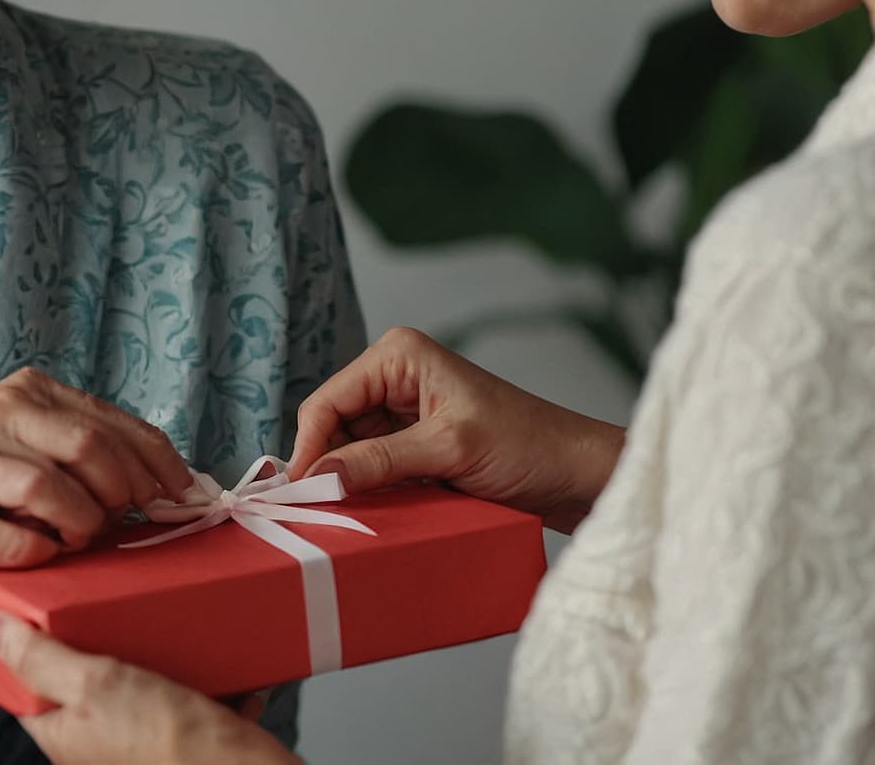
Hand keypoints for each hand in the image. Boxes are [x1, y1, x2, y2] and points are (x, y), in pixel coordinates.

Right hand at [0, 367, 193, 600]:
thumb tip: (153, 474)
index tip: (183, 489)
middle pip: (88, 447)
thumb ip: (68, 443)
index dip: (156, 457)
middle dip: (124, 490)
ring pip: (55, 491)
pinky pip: (19, 540)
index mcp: (17, 392)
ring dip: (82, 524)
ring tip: (76, 537)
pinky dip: (41, 553)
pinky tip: (37, 551)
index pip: (107, 418)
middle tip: (126, 518)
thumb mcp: (8, 441)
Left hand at [0, 613, 299, 764]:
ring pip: (143, 679)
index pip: (31, 683)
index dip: (33, 641)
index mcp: (66, 735)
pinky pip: (192, 690)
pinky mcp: (190, 730)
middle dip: (106, 637)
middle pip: (90, 676)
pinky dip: (204, 671)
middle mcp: (102, 741)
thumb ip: (41, 656)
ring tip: (163, 619)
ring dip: (158, 650)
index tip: (43, 603)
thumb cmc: (166, 744)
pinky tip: (209, 651)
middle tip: (112, 602)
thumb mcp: (93, 685)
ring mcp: (146, 737)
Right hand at [285, 327, 624, 531]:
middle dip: (327, 468)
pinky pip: (375, 468)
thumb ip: (380, 461)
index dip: (307, 449)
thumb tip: (317, 478)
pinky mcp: (418, 443)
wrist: (577, 474)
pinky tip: (372, 513)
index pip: (327, 402)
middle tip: (316, 516)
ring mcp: (406, 412)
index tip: (296, 497)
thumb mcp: (448, 450)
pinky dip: (371, 491)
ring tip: (345, 519)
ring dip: (350, 484)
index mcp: (398, 356)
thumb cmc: (527, 446)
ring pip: (351, 452)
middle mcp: (396, 376)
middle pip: (333, 427)